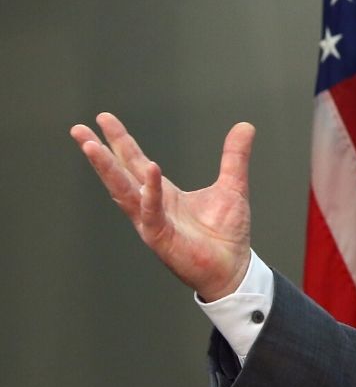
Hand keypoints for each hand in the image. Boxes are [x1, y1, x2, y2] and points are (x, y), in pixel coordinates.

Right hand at [70, 113, 255, 300]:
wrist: (233, 268)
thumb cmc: (226, 234)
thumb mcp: (233, 186)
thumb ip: (234, 157)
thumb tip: (244, 126)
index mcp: (163, 194)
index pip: (135, 162)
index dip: (120, 141)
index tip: (104, 119)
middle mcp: (151, 207)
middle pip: (120, 174)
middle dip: (100, 153)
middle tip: (79, 130)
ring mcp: (152, 223)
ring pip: (124, 192)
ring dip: (108, 169)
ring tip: (92, 147)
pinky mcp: (161, 238)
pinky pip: (151, 212)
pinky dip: (150, 192)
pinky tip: (149, 171)